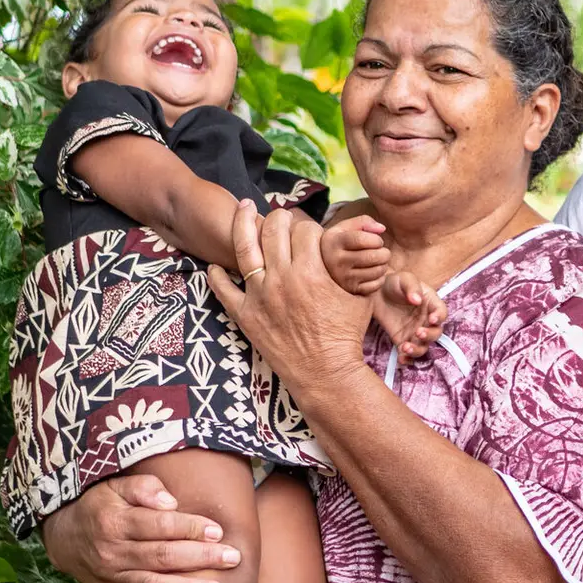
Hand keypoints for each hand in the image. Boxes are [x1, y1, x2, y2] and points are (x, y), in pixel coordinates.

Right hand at [39, 474, 241, 582]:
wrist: (65, 534)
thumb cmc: (102, 505)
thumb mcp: (116, 486)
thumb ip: (143, 487)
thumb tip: (170, 501)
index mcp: (116, 522)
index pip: (159, 525)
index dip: (190, 528)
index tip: (218, 531)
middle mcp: (112, 552)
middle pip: (161, 556)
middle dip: (200, 558)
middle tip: (233, 559)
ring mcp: (110, 577)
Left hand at [208, 201, 371, 400]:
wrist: (326, 373)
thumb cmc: (346, 335)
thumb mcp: (361, 295)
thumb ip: (357, 266)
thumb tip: (367, 244)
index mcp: (311, 271)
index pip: (304, 230)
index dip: (308, 227)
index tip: (309, 233)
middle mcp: (282, 278)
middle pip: (273, 230)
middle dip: (279, 218)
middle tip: (281, 218)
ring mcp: (259, 296)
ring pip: (245, 248)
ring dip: (243, 223)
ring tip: (243, 209)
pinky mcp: (245, 315)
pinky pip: (223, 289)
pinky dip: (216, 275)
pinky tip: (215, 266)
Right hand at [319, 213, 389, 295]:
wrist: (325, 266)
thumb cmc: (341, 243)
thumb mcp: (345, 228)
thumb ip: (363, 222)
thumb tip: (381, 229)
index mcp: (333, 242)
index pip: (361, 239)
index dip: (376, 239)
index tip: (377, 241)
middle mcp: (335, 261)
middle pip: (372, 257)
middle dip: (384, 253)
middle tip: (382, 251)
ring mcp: (343, 278)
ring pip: (376, 271)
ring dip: (384, 265)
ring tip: (378, 261)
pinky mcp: (351, 290)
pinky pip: (376, 284)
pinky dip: (380, 277)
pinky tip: (374, 272)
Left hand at [373, 271, 447, 359]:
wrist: (375, 291)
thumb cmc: (393, 282)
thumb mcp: (403, 278)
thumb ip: (412, 287)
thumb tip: (417, 300)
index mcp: (430, 303)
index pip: (441, 312)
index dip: (439, 317)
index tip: (431, 319)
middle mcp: (425, 320)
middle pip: (436, 333)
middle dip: (429, 336)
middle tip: (418, 332)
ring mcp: (414, 331)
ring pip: (423, 346)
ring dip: (417, 350)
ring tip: (406, 347)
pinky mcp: (402, 339)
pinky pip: (407, 353)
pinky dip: (406, 359)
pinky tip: (400, 359)